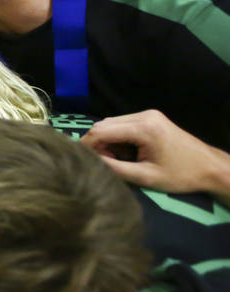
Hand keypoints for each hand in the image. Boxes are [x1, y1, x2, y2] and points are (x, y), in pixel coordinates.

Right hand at [80, 110, 229, 201]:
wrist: (210, 167)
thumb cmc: (181, 175)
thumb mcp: (145, 177)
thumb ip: (115, 169)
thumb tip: (90, 163)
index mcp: (144, 128)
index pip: (101, 130)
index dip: (87, 145)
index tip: (82, 161)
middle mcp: (144, 115)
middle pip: (104, 124)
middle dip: (97, 144)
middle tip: (102, 164)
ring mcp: (148, 114)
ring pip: (112, 123)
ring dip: (107, 141)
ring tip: (115, 161)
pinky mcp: (151, 118)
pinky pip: (123, 124)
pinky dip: (117, 138)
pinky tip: (125, 153)